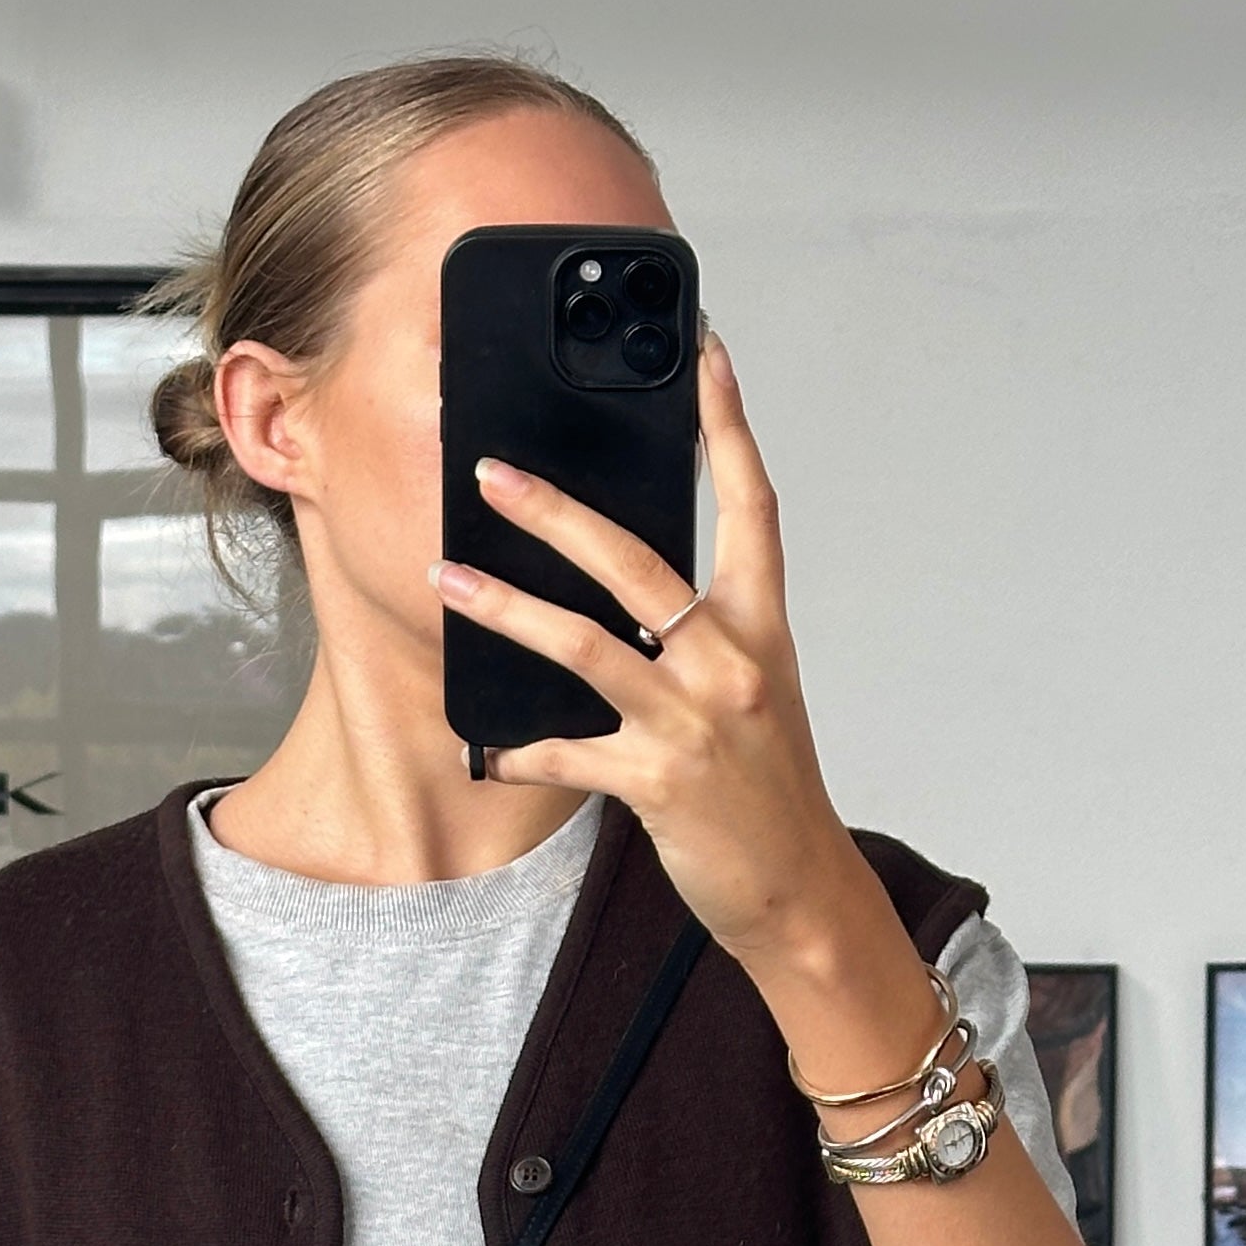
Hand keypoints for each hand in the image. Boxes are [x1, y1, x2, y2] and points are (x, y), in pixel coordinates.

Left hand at [429, 337, 938, 1091]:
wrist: (800, 891)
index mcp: (763, 629)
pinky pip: (567, 752)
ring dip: (506, 607)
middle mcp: (731, 662)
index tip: (702, 355)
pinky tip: (484, 748)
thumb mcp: (753, 698)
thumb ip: (702, 641)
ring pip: (585, 644)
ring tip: (446, 578)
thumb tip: (632, 598)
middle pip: (637, 561)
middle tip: (492, 474)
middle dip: (557, 511)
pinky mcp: (658, 780)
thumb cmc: (768, 792)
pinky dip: (519, 749)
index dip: (727, 426)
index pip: (751, 505)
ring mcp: (694, 720)